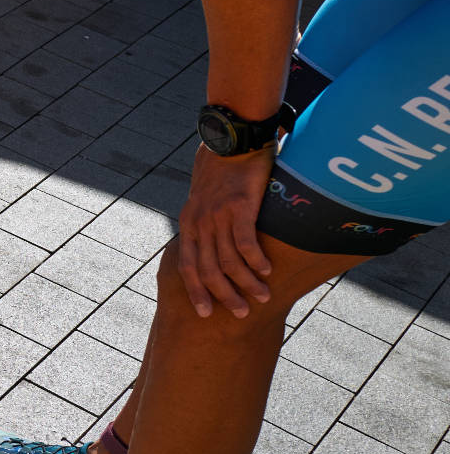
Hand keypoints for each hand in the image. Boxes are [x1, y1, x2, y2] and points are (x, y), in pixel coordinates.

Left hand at [178, 144, 274, 316]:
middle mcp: (199, 223)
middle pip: (207, 270)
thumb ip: (208, 223)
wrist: (232, 140)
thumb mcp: (204, 200)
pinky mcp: (238, 206)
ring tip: (262, 296)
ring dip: (246, 282)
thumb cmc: (222, 172)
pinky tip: (267, 270)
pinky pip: (245, 241)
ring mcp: (217, 215)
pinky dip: (255, 259)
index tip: (204, 313)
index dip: (196, 291)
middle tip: (240, 313)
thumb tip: (215, 245)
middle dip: (223, 295)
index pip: (187, 267)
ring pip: (228, 260)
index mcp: (189, 224)